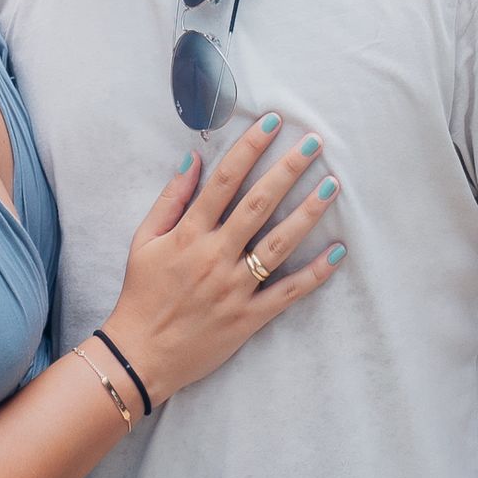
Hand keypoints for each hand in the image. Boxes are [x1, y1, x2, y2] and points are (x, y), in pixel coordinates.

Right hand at [103, 115, 344, 401]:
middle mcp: (215, 256)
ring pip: (279, 245)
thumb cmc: (141, 294)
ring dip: (308, 213)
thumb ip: (170, 199)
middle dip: (287, 170)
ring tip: (332, 185)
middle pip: (258, 204)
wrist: (139, 355)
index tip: (272, 123)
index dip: (250, 148)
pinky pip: (287, 293)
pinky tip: (337, 252)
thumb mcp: (144, 241)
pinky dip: (315, 274)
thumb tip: (194, 159)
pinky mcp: (248, 317)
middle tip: (314, 143)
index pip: (224, 181)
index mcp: (189, 234)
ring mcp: (234, 288)